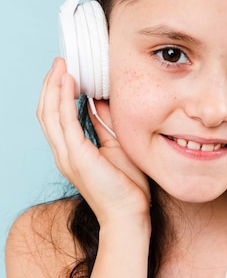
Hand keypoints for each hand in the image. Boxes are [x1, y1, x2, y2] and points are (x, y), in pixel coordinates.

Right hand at [37, 58, 150, 225]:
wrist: (129, 215)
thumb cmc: (127, 186)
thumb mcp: (116, 146)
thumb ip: (105, 125)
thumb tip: (102, 102)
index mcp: (71, 152)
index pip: (54, 117)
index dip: (56, 93)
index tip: (65, 71)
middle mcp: (63, 153)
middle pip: (46, 112)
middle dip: (51, 84)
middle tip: (60, 61)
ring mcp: (67, 156)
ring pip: (49, 114)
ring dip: (54, 87)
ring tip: (61, 65)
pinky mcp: (77, 157)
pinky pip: (65, 122)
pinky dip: (64, 99)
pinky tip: (69, 82)